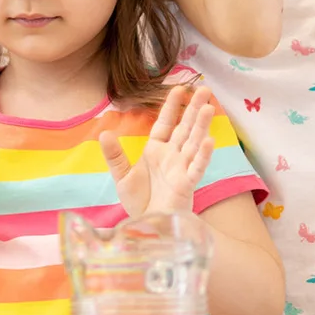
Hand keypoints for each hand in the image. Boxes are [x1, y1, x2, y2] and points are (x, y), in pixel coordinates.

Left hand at [102, 85, 216, 217]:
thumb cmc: (138, 202)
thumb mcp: (121, 176)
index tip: (179, 88)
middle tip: (204, 89)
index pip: (166, 123)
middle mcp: (172, 156)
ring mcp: (181, 169)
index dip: (172, 106)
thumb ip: (114, 155)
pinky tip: (208, 141)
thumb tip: (104, 132)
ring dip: (201, 126)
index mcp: (156, 151)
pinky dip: (202, 155)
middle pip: (185, 128)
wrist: (146, 226)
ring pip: (193, 143)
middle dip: (194, 109)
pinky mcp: (186, 185)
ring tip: (209, 108)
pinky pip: (196, 168)